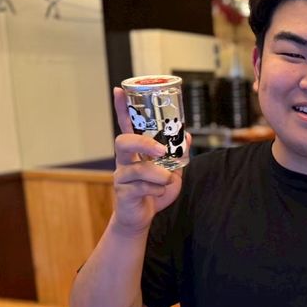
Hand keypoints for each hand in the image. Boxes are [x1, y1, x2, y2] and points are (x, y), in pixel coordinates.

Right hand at [111, 87, 188, 234]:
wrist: (143, 217)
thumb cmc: (154, 190)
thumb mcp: (172, 170)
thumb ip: (177, 153)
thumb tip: (187, 134)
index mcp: (136, 151)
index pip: (126, 125)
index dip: (122, 108)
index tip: (119, 89)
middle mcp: (124, 160)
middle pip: (122, 141)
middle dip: (143, 143)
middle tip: (161, 152)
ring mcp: (122, 176)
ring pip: (137, 169)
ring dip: (159, 175)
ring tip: (167, 181)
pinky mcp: (123, 193)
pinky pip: (142, 188)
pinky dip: (157, 190)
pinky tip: (158, 193)